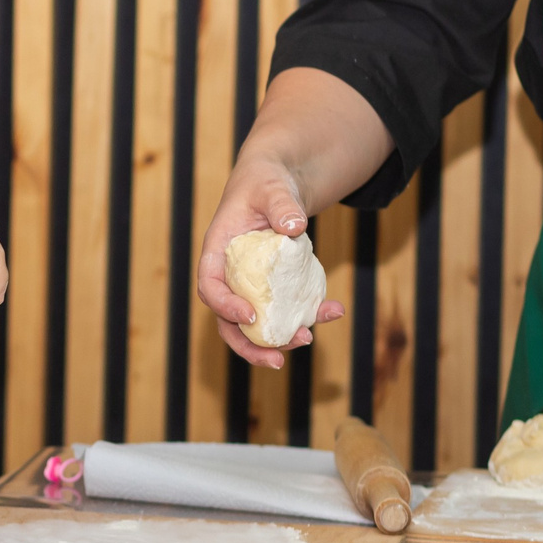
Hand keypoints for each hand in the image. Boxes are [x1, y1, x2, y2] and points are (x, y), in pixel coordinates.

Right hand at [199, 155, 344, 370]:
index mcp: (218, 251)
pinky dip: (309, 314)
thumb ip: (281, 204)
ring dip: (280, 339)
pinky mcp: (277, 288)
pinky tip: (333, 310)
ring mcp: (253, 285)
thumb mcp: (272, 187)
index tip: (250, 315)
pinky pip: (288, 309)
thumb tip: (295, 226)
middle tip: (277, 360)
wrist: (277, 185)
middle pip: (228, 320)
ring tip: (309, 339)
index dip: (224, 305)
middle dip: (250, 346)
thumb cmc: (266, 182)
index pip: (210, 285)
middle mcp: (232, 275)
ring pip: (258, 324)